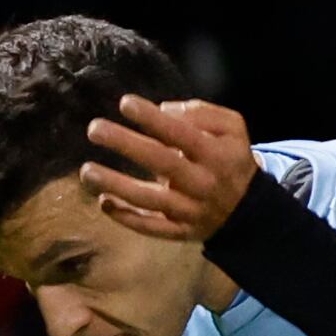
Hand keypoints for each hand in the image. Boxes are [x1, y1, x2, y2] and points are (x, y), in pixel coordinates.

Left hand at [81, 95, 259, 243]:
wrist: (248, 211)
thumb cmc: (230, 159)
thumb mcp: (233, 128)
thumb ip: (202, 113)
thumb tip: (162, 109)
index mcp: (215, 154)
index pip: (182, 134)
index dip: (153, 119)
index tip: (125, 103)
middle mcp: (202, 183)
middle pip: (161, 163)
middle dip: (126, 145)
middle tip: (94, 129)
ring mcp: (190, 211)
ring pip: (150, 200)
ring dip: (117, 186)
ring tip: (87, 172)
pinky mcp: (180, 232)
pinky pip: (151, 228)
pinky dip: (127, 218)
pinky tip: (104, 203)